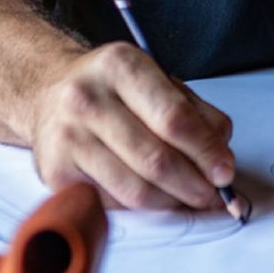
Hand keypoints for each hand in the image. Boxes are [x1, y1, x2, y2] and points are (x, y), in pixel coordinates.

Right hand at [33, 42, 234, 209]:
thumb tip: (221, 157)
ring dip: (172, 201)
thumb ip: (198, 114)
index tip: (224, 172)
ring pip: (135, 190)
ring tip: (188, 198)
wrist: (48, 93)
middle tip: (213, 195)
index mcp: (120, 66)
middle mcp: (87, 99)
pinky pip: (113, 203)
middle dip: (194, 185)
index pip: (174, 119)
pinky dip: (142, 206)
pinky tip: (153, 195)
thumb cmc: (112, 91)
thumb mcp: (158, 82)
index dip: (206, 152)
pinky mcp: (56, 172)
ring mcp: (68, 137)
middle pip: (155, 159)